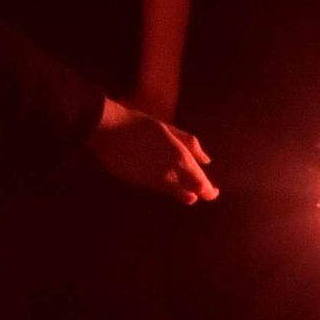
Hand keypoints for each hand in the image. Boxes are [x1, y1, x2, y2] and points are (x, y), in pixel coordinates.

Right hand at [87, 97, 216, 203]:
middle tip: (196, 188)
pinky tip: (150, 166)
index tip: (212, 189)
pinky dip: (159, 181)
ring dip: (176, 187)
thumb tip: (206, 161)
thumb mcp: (169, 130)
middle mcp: (168, 176)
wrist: (107, 129)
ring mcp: (151, 182)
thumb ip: (190, 145)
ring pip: (172, 192)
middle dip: (195, 193)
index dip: (209, 191)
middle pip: (190, 195)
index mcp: (180, 161)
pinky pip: (154, 186)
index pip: (203, 187)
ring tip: (169, 170)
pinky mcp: (136, 183)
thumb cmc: (140, 124)